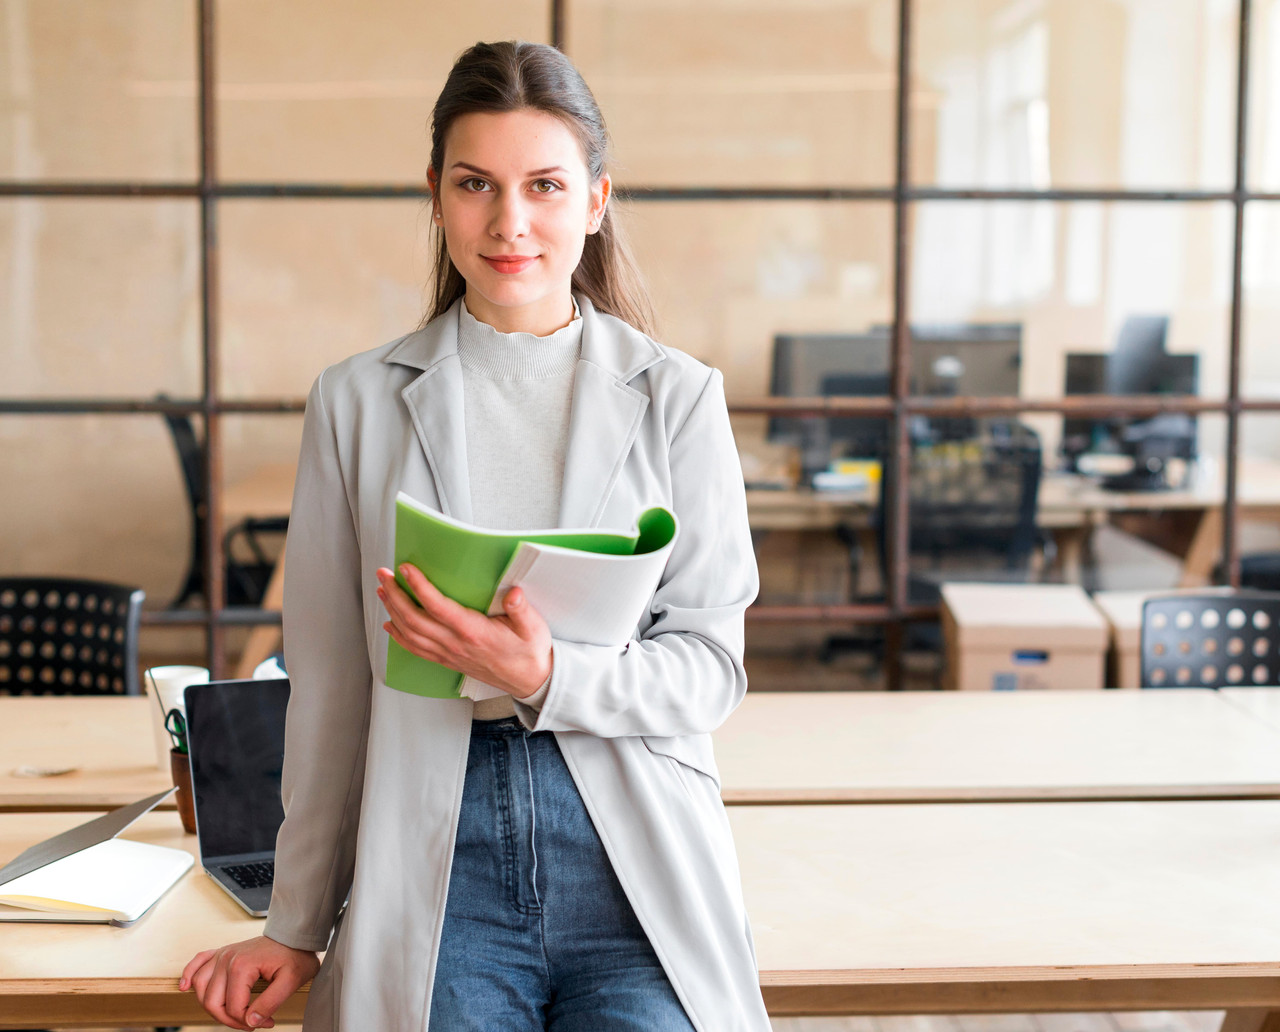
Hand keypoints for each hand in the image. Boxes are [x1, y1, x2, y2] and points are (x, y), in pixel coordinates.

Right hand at [179, 935, 319, 1029]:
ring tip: (232, 1015)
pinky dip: (188, 975)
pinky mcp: (221, 953)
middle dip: (230, 1020)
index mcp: (242, 965)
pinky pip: (197, 963)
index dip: (250, 1022)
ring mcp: (222, 954)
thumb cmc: (295, 956)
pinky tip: (184, 987)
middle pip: (213, 1003)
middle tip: (252, 1024)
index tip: (269, 1023)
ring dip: (211, 1007)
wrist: (294, 936)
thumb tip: (251, 1022)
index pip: (234, 1008)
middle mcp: (226, 959)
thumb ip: (271, 1003)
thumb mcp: (292, 981)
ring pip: (201, 989)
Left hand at [377, 565, 551, 697]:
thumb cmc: (529, 652)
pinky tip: (390, 624)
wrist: (529, 680)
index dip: (419, 586)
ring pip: (410, 633)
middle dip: (395, 594)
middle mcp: (455, 644)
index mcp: (473, 632)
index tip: (406, 569)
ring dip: (392, 611)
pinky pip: (415, 649)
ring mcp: (448, 654)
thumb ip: (521, 609)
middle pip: (414, 619)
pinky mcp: (447, 660)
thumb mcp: (532, 627)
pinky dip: (398, 636)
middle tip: (384, 574)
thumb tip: (514, 592)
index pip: (438, 607)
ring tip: (383, 591)